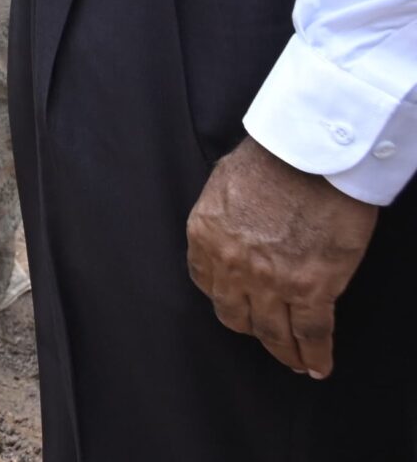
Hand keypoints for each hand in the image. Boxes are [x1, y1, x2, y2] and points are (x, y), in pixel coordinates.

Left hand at [188, 136, 378, 377]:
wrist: (309, 155)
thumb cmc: (270, 159)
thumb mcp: (223, 185)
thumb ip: (222, 216)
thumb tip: (233, 228)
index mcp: (204, 236)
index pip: (205, 282)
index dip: (224, 297)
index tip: (238, 304)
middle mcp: (232, 265)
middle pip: (235, 315)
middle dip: (250, 327)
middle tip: (265, 336)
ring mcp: (271, 281)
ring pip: (273, 332)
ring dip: (284, 351)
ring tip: (294, 361)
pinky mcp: (312, 288)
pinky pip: (311, 333)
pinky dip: (315, 354)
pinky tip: (317, 366)